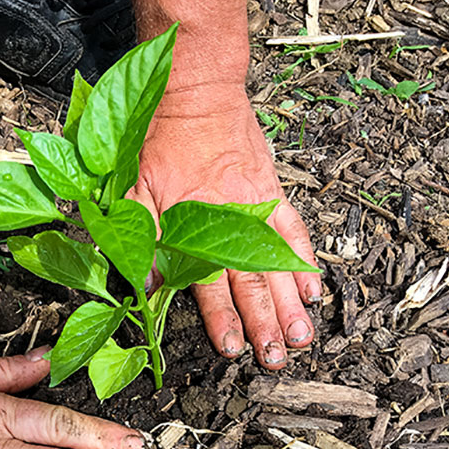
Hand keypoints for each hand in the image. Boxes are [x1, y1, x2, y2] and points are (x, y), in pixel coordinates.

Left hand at [129, 83, 320, 368]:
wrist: (196, 89)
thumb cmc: (158, 139)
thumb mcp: (134, 190)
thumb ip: (142, 240)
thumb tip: (146, 287)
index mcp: (193, 229)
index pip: (210, 286)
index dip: (223, 321)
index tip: (234, 350)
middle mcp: (229, 225)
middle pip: (251, 284)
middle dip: (264, 325)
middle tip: (276, 359)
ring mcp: (256, 209)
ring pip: (277, 265)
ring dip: (290, 304)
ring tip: (302, 337)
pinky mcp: (272, 192)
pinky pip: (294, 231)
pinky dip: (305, 261)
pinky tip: (314, 289)